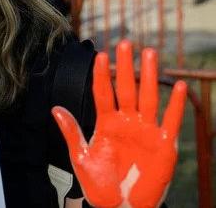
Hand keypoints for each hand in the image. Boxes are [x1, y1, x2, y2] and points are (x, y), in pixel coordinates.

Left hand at [52, 40, 186, 207]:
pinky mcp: (163, 144)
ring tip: (150, 53)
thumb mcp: (81, 157)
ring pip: (148, 97)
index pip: (103, 94)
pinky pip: (171, 121)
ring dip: (149, 76)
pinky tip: (179, 86)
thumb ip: (71, 132)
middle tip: (125, 43)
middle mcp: (127, 122)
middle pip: (126, 88)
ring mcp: (146, 131)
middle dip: (126, 66)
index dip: (102, 75)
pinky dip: (176, 104)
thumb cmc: (99, 184)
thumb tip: (55, 109)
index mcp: (106, 124)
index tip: (99, 55)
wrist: (119, 206)